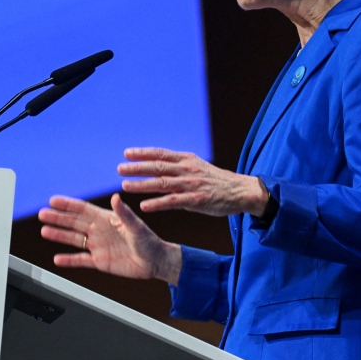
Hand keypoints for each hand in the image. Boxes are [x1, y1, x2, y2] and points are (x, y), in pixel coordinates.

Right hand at [38, 194, 182, 284]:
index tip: (53, 200)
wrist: (155, 262)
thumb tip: (116, 197)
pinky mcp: (100, 261)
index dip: (68, 204)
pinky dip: (69, 260)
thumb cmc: (149, 241)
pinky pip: (81, 260)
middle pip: (73, 222)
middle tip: (42, 214)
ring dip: (59, 235)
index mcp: (106, 219)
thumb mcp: (136, 226)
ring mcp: (98, 246)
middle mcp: (99, 231)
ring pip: (74, 239)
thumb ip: (124, 213)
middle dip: (58, 218)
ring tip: (44, 231)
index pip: (82, 209)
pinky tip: (57, 258)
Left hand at [119, 147, 267, 216]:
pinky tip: (144, 206)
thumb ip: (179, 167)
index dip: (143, 153)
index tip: (127, 153)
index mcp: (187, 160)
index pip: (160, 154)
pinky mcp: (196, 200)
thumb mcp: (197, 167)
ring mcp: (191, 185)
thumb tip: (158, 167)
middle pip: (157, 166)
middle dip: (137, 167)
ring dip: (142, 184)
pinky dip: (157, 204)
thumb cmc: (217, 181)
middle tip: (119, 168)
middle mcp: (187, 170)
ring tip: (125, 185)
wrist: (241, 191)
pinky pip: (173, 201)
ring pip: (162, 183)